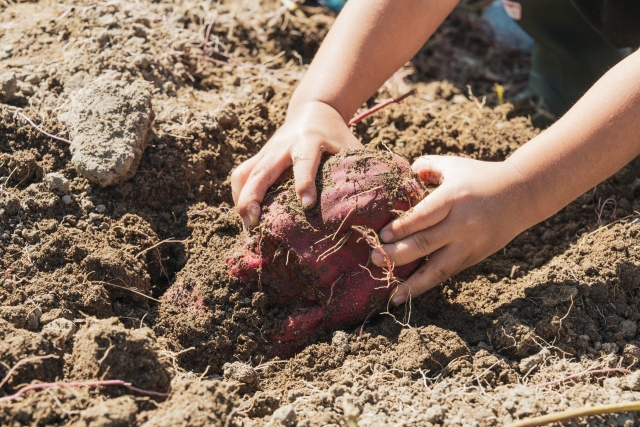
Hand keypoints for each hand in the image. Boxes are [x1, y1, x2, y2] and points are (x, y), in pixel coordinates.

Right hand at [231, 101, 361, 228]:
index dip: (304, 184)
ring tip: (248, 226)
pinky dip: (239, 194)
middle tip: (255, 225)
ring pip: (245, 174)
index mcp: (309, 141)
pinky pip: (242, 174)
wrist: (315, 109)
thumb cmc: (337, 134)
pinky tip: (245, 215)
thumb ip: (359, 169)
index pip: (304, 163)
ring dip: (242, 200)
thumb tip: (378, 200)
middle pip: (262, 171)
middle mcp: (282, 145)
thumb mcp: (351, 146)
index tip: (306, 206)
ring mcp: (267, 150)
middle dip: (254, 198)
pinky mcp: (259, 156)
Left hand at [371, 155, 539, 304]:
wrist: (522, 194)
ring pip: (437, 269)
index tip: (380, 236)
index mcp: (453, 198)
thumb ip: (425, 167)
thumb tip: (401, 174)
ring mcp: (469, 244)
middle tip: (374, 259)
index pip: (422, 216)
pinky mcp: (474, 257)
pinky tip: (409, 293)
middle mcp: (461, 224)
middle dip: (396, 254)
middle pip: (424, 243)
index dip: (400, 228)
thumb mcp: (453, 165)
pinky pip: (446, 273)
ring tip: (391, 294)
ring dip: (412, 283)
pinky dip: (427, 285)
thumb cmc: (480, 176)